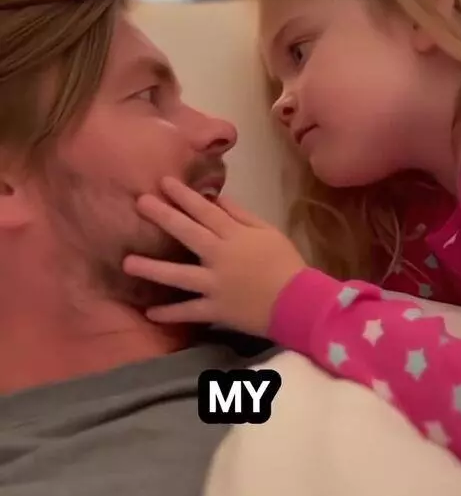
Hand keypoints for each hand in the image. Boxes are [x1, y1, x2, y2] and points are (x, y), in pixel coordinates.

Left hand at [123, 176, 305, 335]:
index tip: (164, 182)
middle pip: (187, 233)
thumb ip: (241, 215)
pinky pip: (190, 311)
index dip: (184, 195)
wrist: (300, 302)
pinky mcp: (217, 309)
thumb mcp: (268, 231)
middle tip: (140, 202)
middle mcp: (220, 256)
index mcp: (234, 235)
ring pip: (179, 275)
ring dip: (152, 268)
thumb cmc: (286, 263)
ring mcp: (216, 284)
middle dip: (163, 216)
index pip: (205, 210)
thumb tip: (218, 199)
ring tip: (127, 263)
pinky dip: (170, 313)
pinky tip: (149, 312)